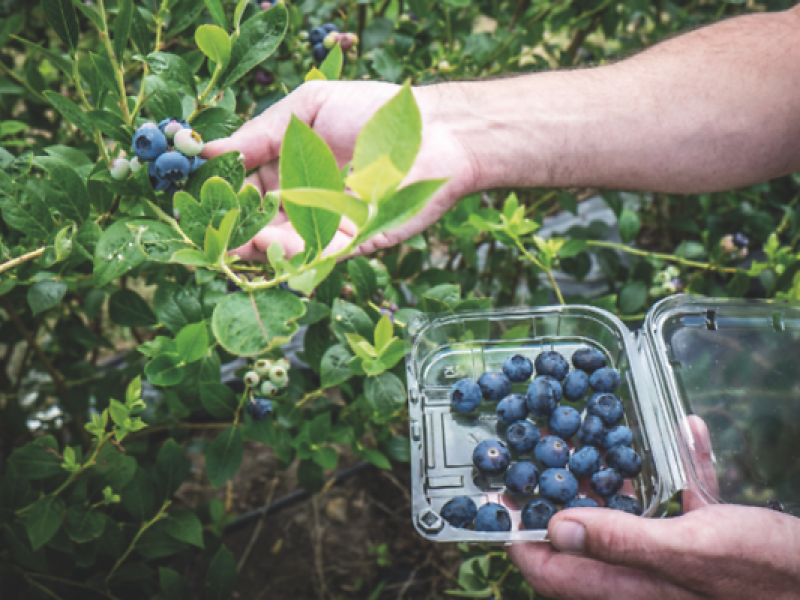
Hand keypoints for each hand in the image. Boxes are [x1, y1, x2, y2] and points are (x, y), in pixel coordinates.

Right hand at [203, 80, 479, 260]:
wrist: (434, 132)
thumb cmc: (372, 112)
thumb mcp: (306, 109)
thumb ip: (259, 132)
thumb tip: (205, 148)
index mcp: (287, 169)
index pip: (244, 188)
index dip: (223, 197)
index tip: (200, 202)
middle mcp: (303, 201)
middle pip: (260, 224)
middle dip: (238, 231)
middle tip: (217, 235)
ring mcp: (327, 225)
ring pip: (285, 246)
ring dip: (263, 247)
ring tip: (247, 240)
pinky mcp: (353, 244)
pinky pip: (319, 255)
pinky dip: (297, 254)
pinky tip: (277, 243)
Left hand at [507, 416, 799, 598]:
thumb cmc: (768, 573)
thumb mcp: (692, 551)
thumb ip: (622, 541)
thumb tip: (555, 527)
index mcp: (627, 588)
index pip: (548, 570)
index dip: (518, 535)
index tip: (502, 492)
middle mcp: (641, 578)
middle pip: (579, 536)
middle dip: (560, 493)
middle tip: (544, 446)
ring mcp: (674, 561)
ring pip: (625, 516)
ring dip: (613, 478)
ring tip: (596, 433)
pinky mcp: (707, 545)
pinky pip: (680, 505)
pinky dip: (681, 472)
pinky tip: (690, 433)